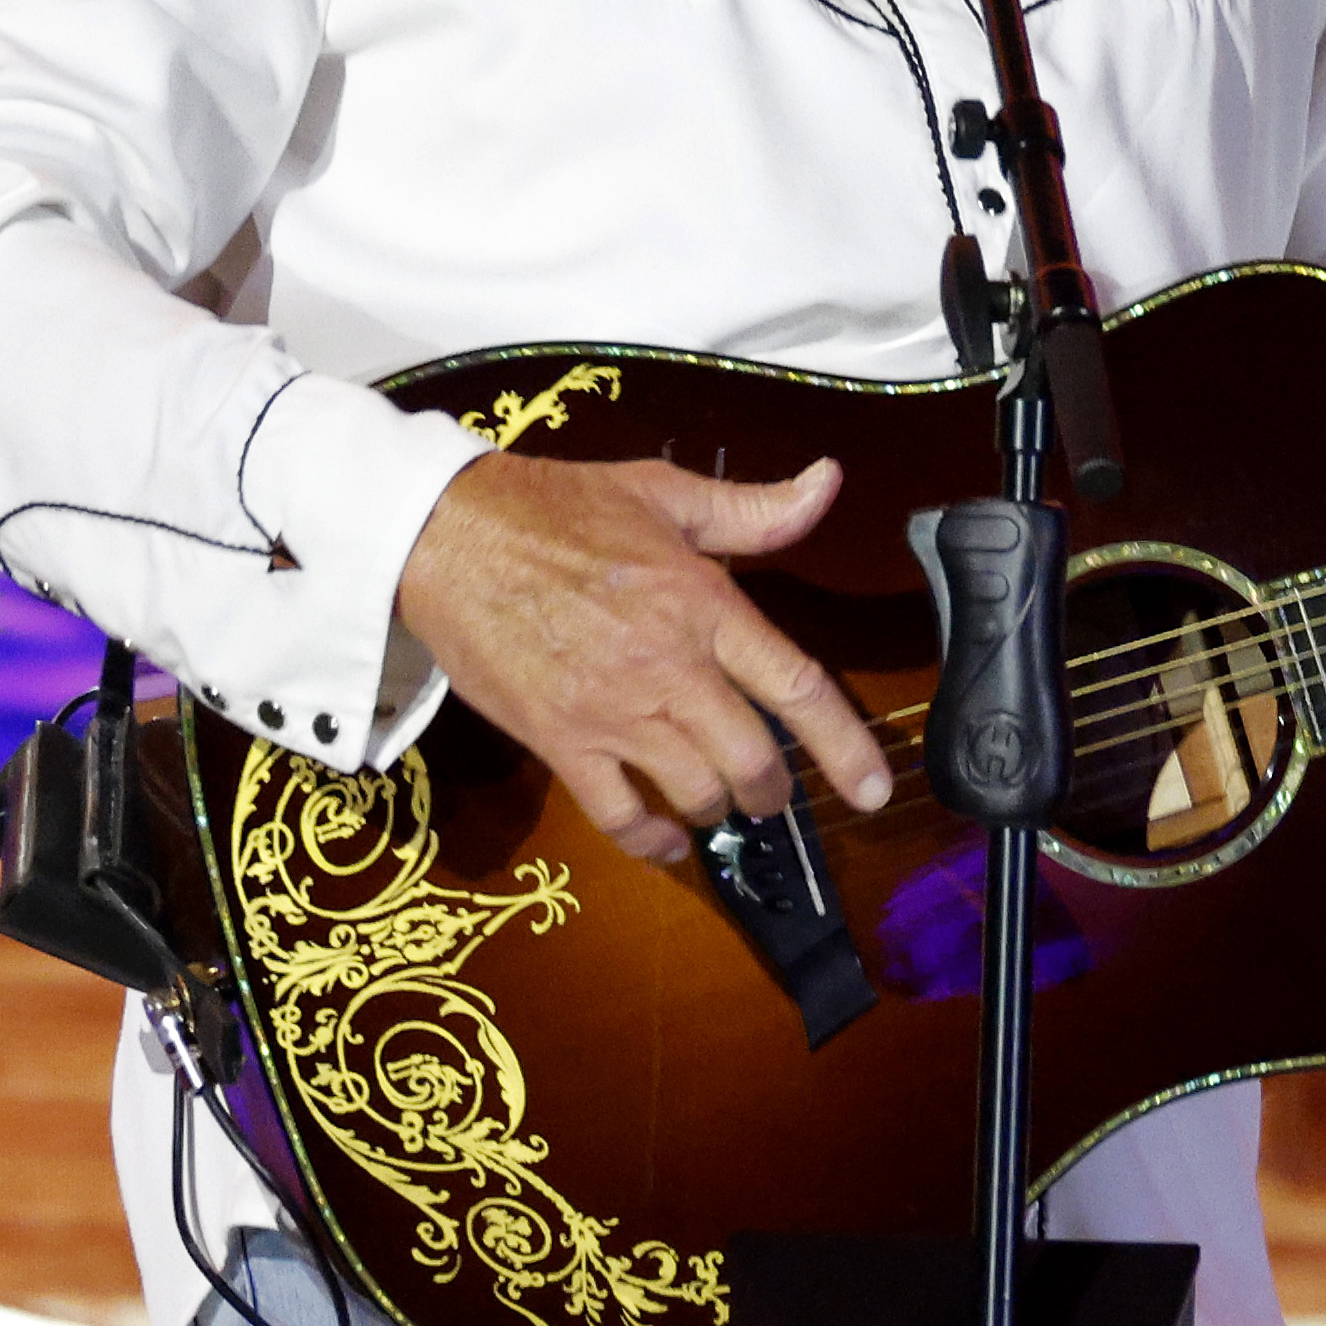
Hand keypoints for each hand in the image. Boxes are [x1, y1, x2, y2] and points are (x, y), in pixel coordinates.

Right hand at [392, 452, 894, 870]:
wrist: (449, 536)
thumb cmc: (558, 508)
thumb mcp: (664, 493)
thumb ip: (753, 509)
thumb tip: (827, 483)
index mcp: (704, 604)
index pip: (796, 686)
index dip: (846, 747)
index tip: (876, 790)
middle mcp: (670, 667)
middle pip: (753, 758)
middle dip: (777, 789)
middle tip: (776, 793)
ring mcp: (614, 711)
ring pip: (696, 792)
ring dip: (719, 808)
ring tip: (719, 802)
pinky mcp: (562, 741)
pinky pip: (620, 815)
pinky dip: (652, 841)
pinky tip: (666, 841)